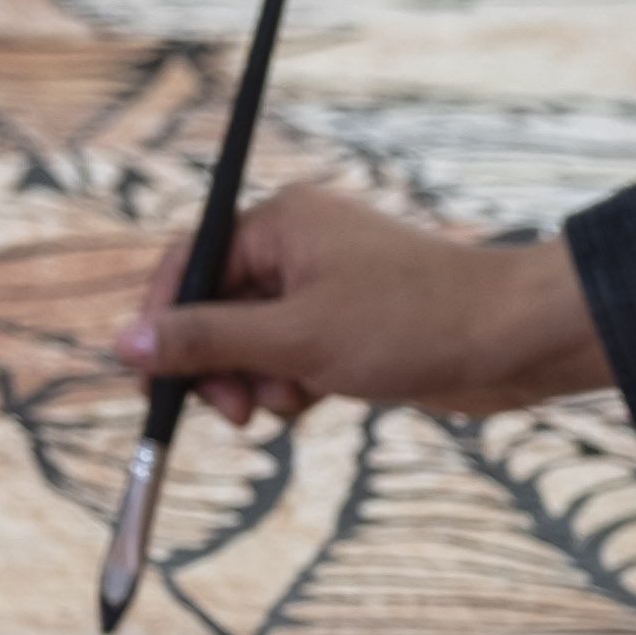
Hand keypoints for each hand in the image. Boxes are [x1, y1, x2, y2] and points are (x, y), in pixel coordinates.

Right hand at [112, 183, 610, 429]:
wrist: (512, 340)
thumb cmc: (411, 323)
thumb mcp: (294, 341)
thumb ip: (206, 342)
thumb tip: (123, 341)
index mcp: (282, 221)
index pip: (190, 264)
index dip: (164, 323)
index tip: (152, 381)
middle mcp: (300, 244)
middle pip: (216, 308)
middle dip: (218, 365)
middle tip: (236, 413)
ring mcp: (326, 285)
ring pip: (252, 342)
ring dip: (259, 382)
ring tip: (294, 400)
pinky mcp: (349, 324)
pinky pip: (290, 358)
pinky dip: (293, 386)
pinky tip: (317, 401)